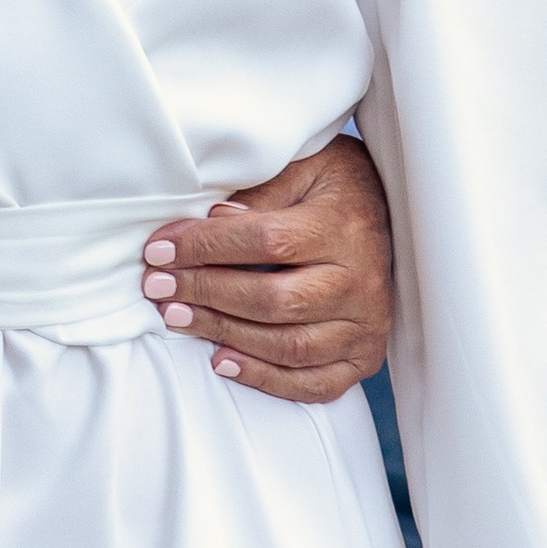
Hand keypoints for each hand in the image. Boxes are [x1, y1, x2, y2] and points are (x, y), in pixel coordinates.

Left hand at [139, 132, 392, 401]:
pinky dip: (266, 379)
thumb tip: (211, 220)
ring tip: (176, 317)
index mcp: (343, 227)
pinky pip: (314, 383)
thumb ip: (260, 191)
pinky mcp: (364, 354)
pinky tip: (222, 360)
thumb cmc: (331, 182)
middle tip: (157, 287)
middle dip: (206, 294)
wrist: (389, 208)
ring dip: (224, 334)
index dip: (206, 247)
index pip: (267, 242)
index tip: (159, 250)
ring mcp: (366, 324)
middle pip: (274, 300)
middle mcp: (360, 281)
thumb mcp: (302, 164)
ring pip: (289, 346)